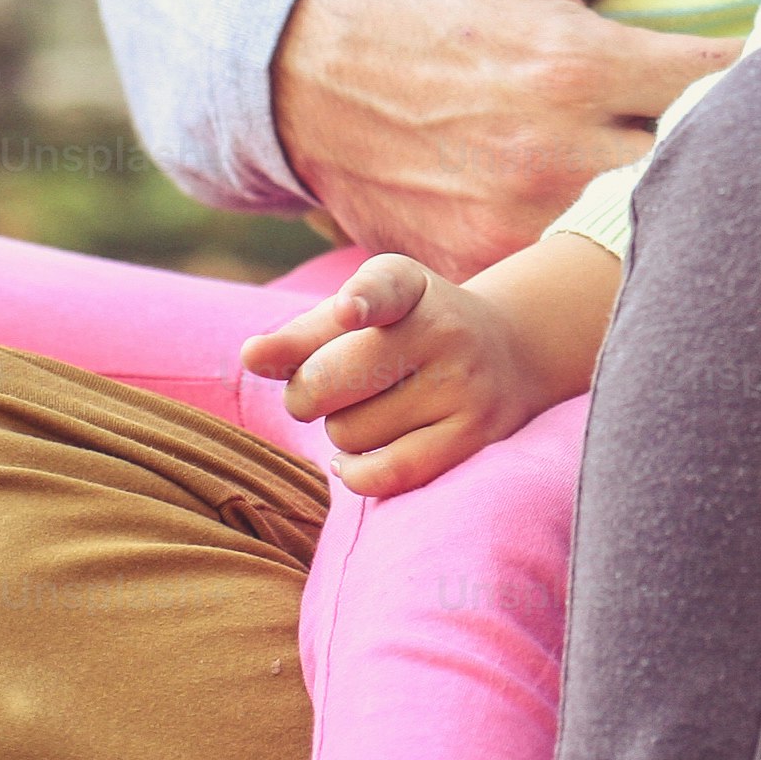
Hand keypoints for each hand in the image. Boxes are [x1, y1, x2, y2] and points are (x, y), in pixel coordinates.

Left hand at [242, 248, 597, 498]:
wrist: (509, 351)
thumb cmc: (409, 332)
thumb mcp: (361, 312)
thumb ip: (300, 335)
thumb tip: (251, 357)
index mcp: (410, 286)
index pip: (384, 289)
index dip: (361, 300)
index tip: (348, 309)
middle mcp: (445, 329)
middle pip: (327, 381)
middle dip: (306, 394)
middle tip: (328, 388)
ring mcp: (465, 384)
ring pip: (348, 432)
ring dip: (342, 431)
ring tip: (374, 410)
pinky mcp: (475, 436)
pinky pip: (388, 473)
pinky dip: (355, 473)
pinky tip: (356, 458)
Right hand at [270, 0, 760, 277]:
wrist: (293, 61)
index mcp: (576, 64)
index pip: (724, 82)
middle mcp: (551, 153)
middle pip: (698, 170)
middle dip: (739, 147)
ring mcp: (512, 220)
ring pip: (642, 231)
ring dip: (678, 205)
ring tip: (702, 175)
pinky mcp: (476, 264)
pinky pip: (568, 269)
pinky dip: (602, 247)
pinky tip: (620, 215)